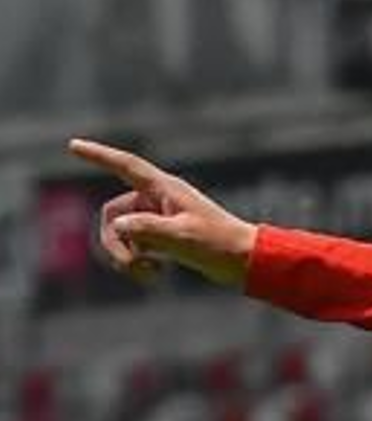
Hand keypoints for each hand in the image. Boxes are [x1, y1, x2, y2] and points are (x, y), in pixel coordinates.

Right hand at [68, 138, 258, 289]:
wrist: (248, 263)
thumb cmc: (221, 244)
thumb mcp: (182, 236)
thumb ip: (147, 229)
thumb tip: (118, 227)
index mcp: (165, 189)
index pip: (126, 166)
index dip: (99, 156)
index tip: (74, 145)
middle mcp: (159, 200)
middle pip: (114, 214)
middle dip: (115, 241)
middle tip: (129, 265)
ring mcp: (160, 219)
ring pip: (123, 233)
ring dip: (126, 255)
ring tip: (148, 274)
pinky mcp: (164, 237)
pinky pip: (136, 246)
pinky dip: (138, 261)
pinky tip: (155, 275)